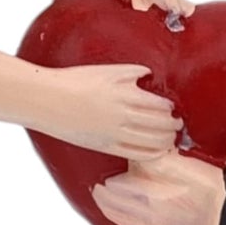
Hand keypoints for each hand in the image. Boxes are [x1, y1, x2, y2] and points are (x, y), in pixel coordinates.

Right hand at [36, 65, 180, 159]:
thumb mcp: (106, 70)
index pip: (160, 106)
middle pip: (161, 126)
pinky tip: (156, 151)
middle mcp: (124, 116)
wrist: (49, 99)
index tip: (172, 109)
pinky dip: (151, 154)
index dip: (170, 109)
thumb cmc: (75, 81)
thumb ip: (131, 72)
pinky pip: (136, 154)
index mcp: (126, 95)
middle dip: (173, 126)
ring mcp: (116, 134)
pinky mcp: (106, 146)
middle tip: (176, 125)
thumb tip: (148, 73)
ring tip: (170, 138)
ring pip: (152, 142)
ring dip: (166, 141)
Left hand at [93, 151, 225, 224]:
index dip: (110, 174)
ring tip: (101, 196)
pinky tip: (118, 215)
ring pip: (119, 217)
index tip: (106, 169)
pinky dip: (119, 220)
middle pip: (113, 202)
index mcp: (151, 194)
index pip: (117, 184)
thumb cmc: (209, 188)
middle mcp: (147, 213)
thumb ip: (152, 158)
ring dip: (107, 206)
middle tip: (97, 183)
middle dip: (103, 192)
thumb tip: (134, 155)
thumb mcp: (179, 163)